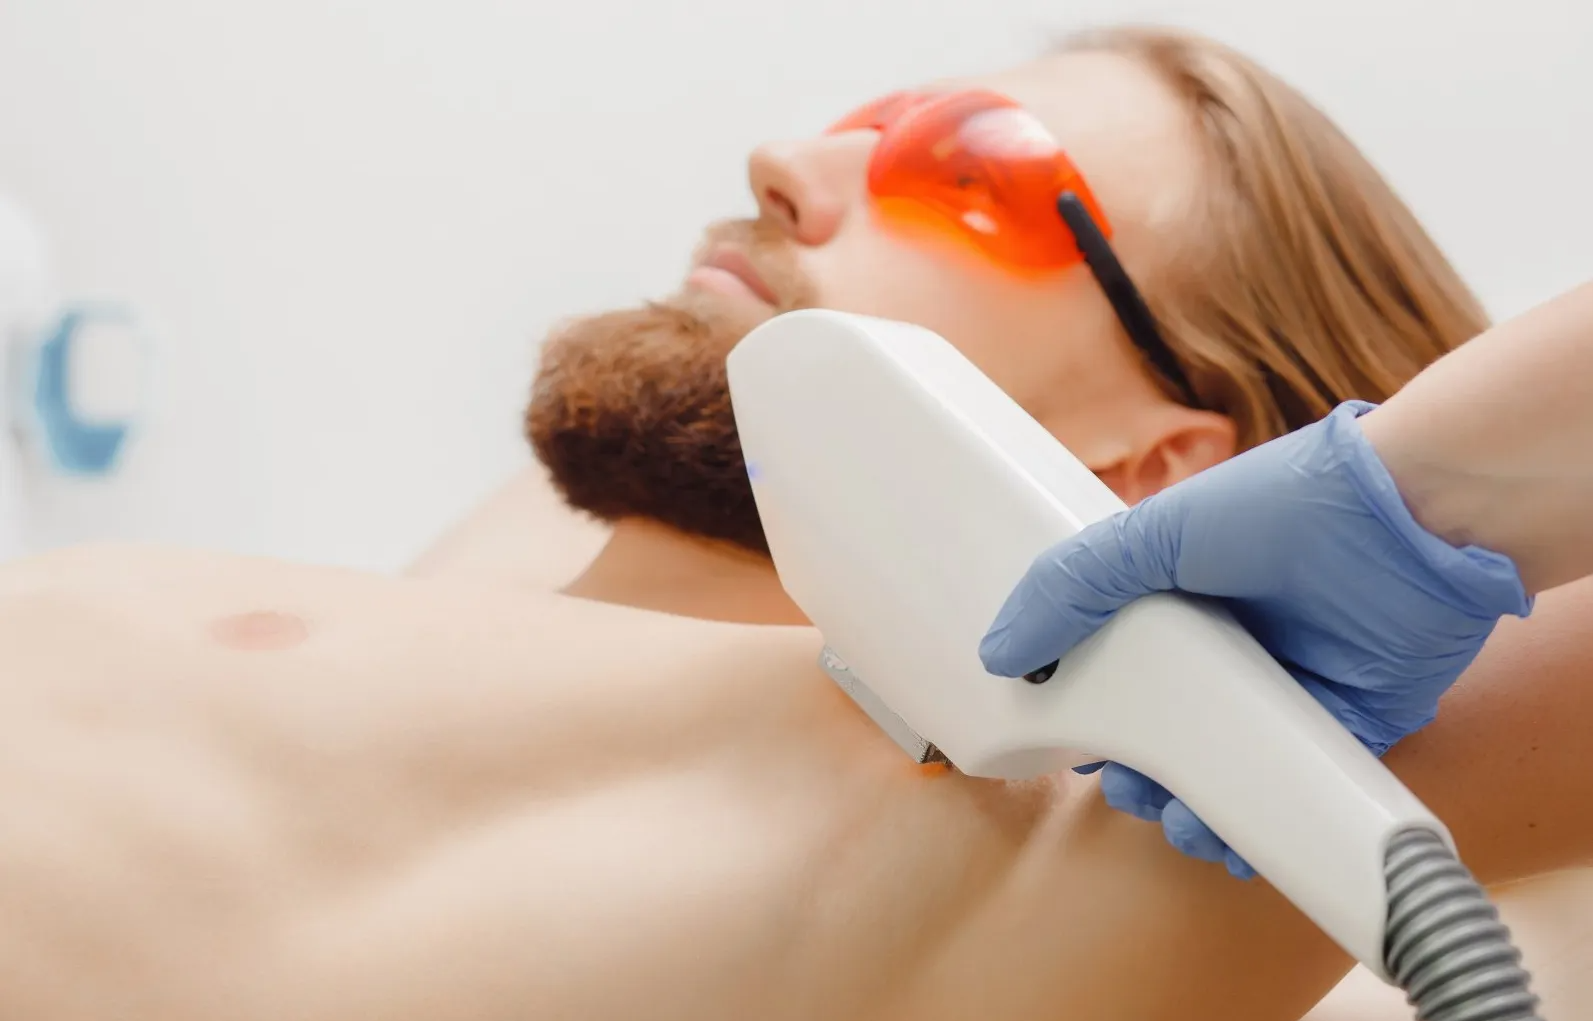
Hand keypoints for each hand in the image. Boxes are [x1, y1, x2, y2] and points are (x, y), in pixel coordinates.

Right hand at [978, 401, 1531, 877]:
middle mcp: (1234, 645)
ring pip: (1226, 770)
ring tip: (1178, 822)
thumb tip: (998, 653)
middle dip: (1140, 776)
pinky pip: (1290, 788)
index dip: (1095, 713)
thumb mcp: (1152, 534)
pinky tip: (1229, 839)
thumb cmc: (1284, 506)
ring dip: (1192, 810)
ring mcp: (1290, 686)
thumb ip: (1069, 587)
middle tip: (1127, 787)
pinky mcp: (1346, 723)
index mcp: (1184, 598)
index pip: (1123, 668)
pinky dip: (1257, 822)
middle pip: (1171, 731)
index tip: (1077, 746)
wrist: (1415, 520)